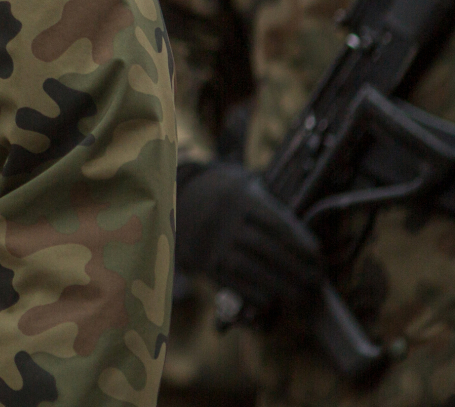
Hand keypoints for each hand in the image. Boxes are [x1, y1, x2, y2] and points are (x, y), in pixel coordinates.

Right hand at [177, 160, 326, 318]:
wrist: (179, 204)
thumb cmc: (230, 205)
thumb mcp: (246, 197)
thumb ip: (274, 219)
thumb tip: (309, 251)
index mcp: (236, 198)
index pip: (274, 225)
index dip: (300, 246)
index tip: (319, 261)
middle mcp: (220, 219)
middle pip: (263, 247)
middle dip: (295, 268)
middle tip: (316, 282)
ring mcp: (208, 241)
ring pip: (246, 267)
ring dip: (277, 285)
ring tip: (300, 297)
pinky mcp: (200, 261)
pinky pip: (228, 281)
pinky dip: (252, 294)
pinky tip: (271, 301)